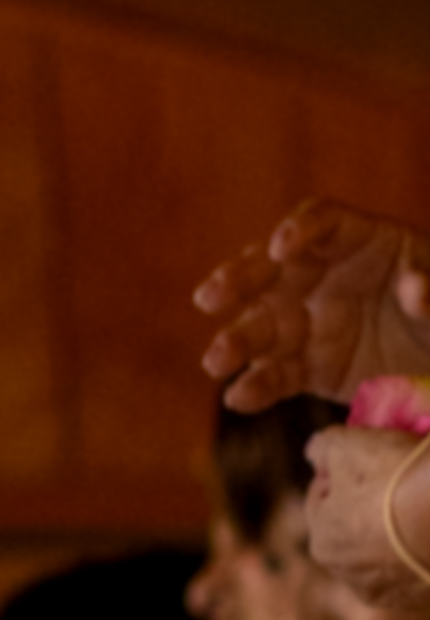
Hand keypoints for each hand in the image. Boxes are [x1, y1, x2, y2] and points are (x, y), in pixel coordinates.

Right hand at [197, 199, 429, 415]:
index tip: (279, 248)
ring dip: (235, 341)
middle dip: (237, 281)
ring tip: (215, 362)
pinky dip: (257, 386)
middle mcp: (319, 275)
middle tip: (210, 298)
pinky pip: (277, 374)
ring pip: (261, 324)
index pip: (320, 221)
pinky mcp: (307, 366)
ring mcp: (307, 321)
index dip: (297, 231)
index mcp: (358, 239)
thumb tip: (415, 291)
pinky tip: (239, 398)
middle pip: (268, 268)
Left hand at [306, 415, 429, 608]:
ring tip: (420, 506)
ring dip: (399, 535)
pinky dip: (426, 553)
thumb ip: (321, 449)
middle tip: (395, 480)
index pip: (323, 500)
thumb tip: (315, 453)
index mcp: (323, 545)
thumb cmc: (395, 479)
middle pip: (356, 531)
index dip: (340, 474)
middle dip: (368, 507)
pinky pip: (422, 568)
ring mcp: (395, 595)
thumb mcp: (345, 446)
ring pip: (390, 555)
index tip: (362, 460)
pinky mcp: (429, 600)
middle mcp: (353, 579)